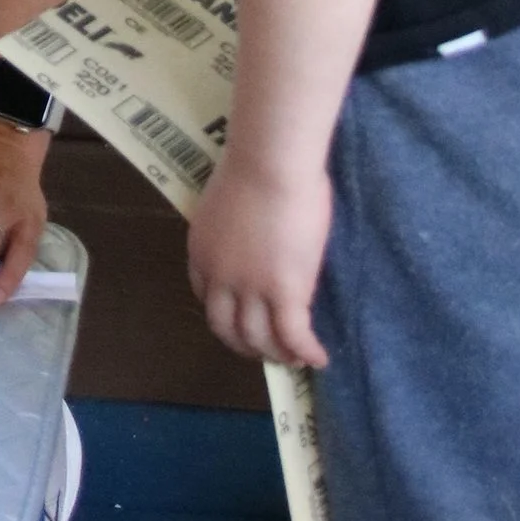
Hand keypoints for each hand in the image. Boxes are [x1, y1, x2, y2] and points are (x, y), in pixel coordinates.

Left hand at [187, 152, 332, 368]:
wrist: (270, 163)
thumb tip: (255, 227)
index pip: (204, 295)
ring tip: (293, 357)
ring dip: (276, 353)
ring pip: (258, 339)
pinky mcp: (284, 293)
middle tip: (265, 348)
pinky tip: (318, 358)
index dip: (224, 312)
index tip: (241, 315)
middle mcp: (219, 277)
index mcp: (201, 251)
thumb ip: (235, 225)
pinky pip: (293, 335)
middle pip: (225, 327)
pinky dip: (305, 351)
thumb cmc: (255, 166)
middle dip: (245, 344)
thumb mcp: (228, 202)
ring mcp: (250, 288)